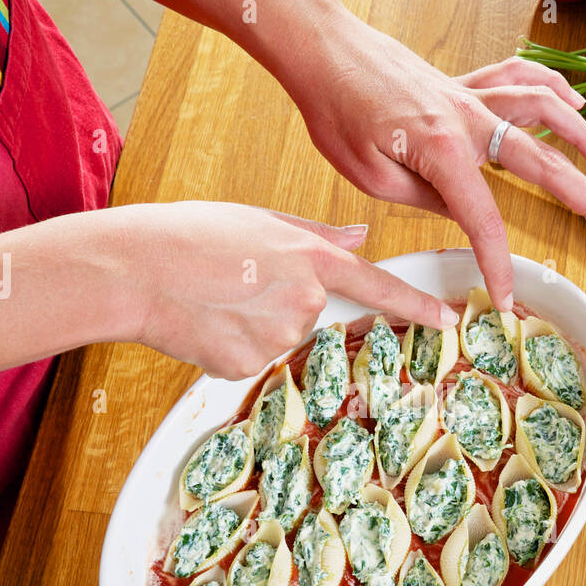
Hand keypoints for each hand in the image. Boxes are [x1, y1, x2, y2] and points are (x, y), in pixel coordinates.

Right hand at [123, 201, 457, 379]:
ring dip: (253, 324)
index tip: (449, 319)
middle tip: (233, 281)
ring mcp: (278, 337)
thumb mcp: (258, 220)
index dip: (418, 305)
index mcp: (310, 258)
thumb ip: (315, 234)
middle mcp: (304, 300)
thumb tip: (360, 236)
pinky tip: (204, 324)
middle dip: (281, 301)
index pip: (378, 285)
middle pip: (313, 312)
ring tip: (213, 299)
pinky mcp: (248, 366)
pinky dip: (231, 345)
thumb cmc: (188, 236)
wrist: (136, 271)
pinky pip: (251, 359)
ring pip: (280, 338)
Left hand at [275, 0, 585, 310]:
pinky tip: (575, 103)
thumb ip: (424, 198)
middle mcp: (468, 118)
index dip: (500, 263)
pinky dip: (552, 89)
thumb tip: (462, 211)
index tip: (509, 298)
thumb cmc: (335, 110)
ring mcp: (469, 95)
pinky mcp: (461, 82)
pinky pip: (518, 79)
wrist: (322, 48)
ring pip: (544, 111)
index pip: (485, 219)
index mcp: (443, 150)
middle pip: (543, 163)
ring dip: (583, 139)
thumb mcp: (371, 176)